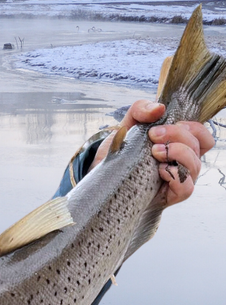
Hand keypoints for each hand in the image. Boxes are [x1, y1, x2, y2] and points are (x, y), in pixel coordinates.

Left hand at [91, 99, 214, 207]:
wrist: (102, 176)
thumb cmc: (120, 153)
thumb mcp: (127, 126)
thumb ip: (140, 110)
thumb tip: (159, 108)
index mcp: (179, 145)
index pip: (201, 135)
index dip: (191, 127)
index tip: (163, 126)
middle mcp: (183, 162)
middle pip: (198, 146)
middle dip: (177, 136)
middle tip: (153, 136)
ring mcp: (179, 180)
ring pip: (194, 165)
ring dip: (176, 153)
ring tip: (154, 152)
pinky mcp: (171, 196)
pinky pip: (186, 187)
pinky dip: (175, 175)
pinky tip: (159, 170)